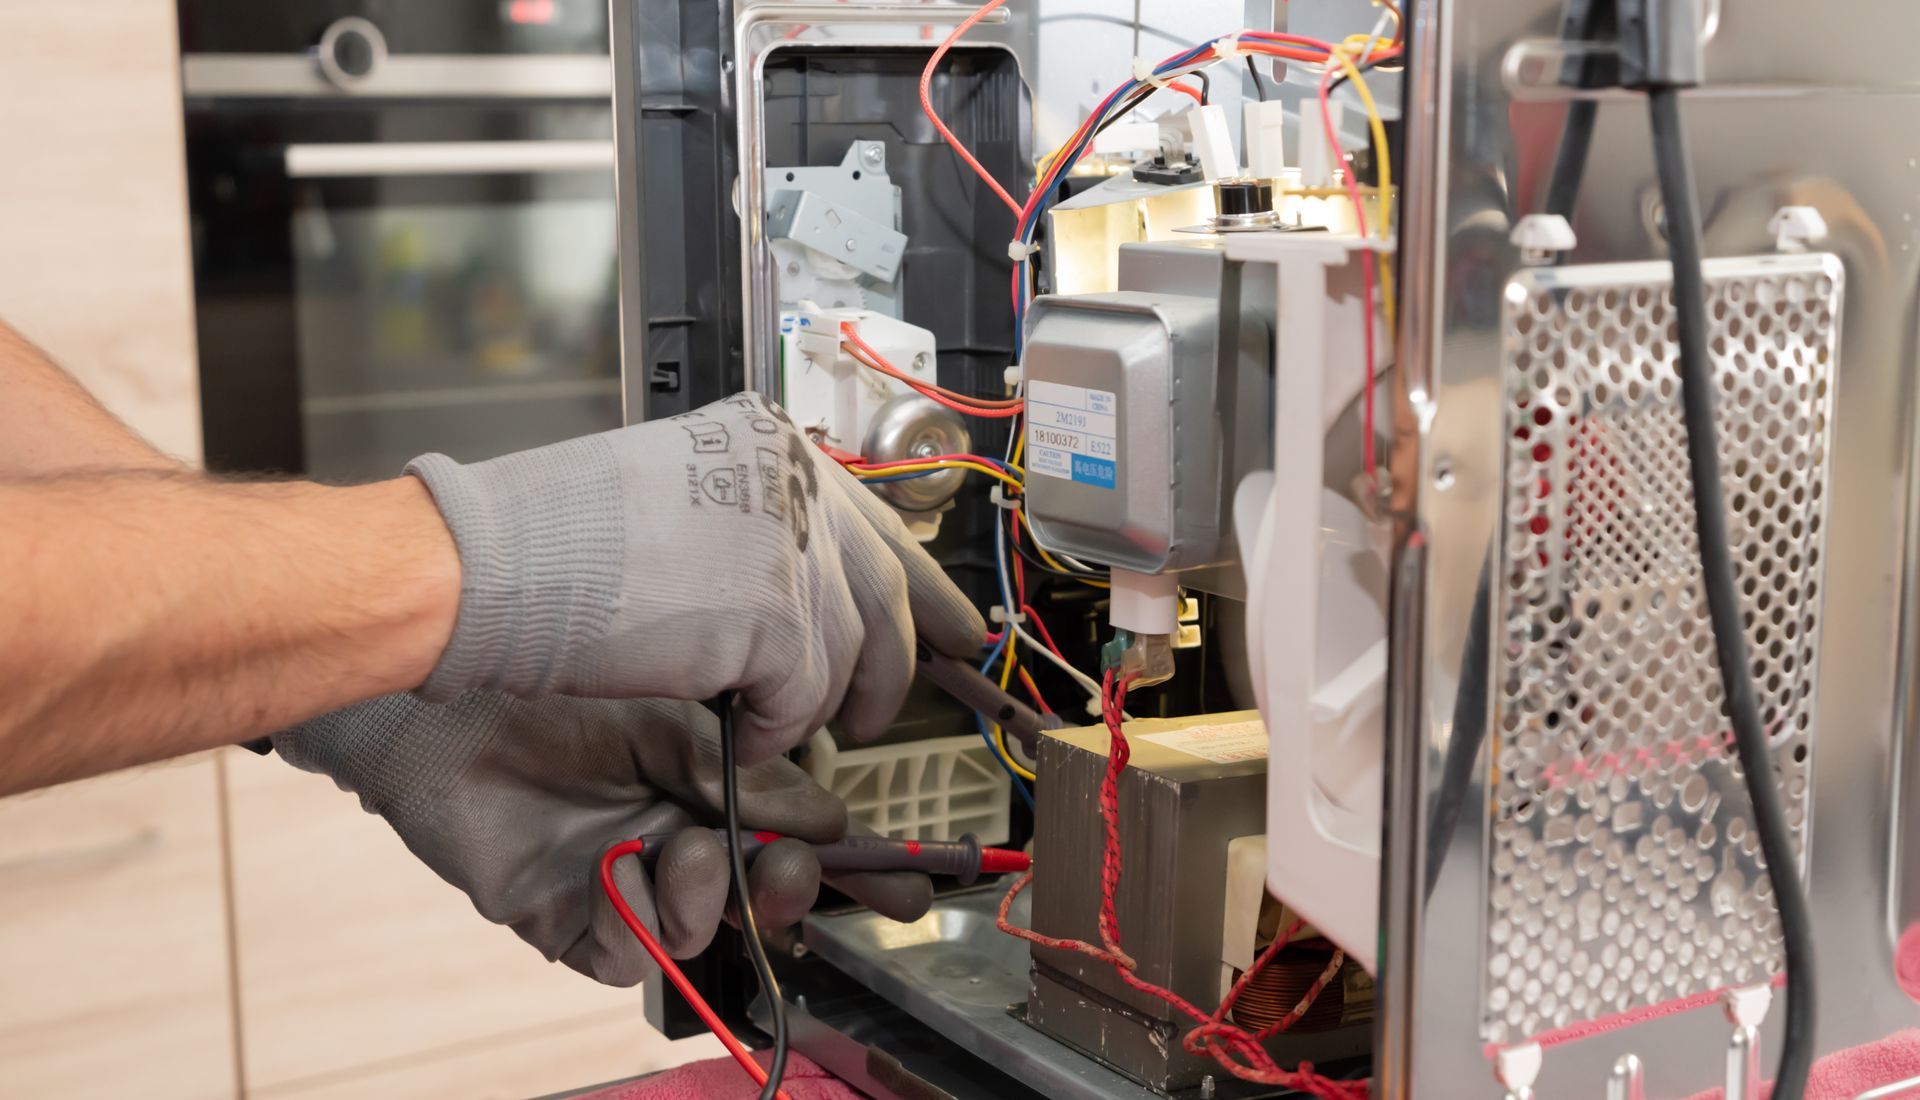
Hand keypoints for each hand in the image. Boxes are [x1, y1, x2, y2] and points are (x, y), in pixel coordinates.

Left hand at [276, 691, 932, 986]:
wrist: (443, 693)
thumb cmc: (555, 676)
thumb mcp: (678, 711)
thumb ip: (755, 772)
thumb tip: (832, 822)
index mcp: (717, 774)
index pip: (801, 828)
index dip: (854, 865)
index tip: (904, 892)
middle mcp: (679, 827)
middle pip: (762, 891)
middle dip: (788, 889)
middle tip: (784, 869)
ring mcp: (627, 876)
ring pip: (703, 928)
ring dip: (707, 894)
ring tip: (681, 848)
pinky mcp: (570, 915)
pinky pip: (630, 949)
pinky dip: (637, 916)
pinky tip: (618, 868)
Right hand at [407, 393, 984, 762]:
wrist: (494, 565)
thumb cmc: (551, 541)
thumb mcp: (681, 505)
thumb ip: (750, 535)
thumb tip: (804, 592)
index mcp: (770, 447)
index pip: (877, 519)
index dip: (921, 584)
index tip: (955, 628)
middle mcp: (793, 482)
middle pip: (883, 587)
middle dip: (900, 658)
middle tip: (902, 703)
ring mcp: (791, 544)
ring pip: (848, 652)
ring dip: (815, 705)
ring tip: (788, 730)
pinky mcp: (776, 615)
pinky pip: (803, 699)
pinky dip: (773, 732)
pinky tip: (739, 738)